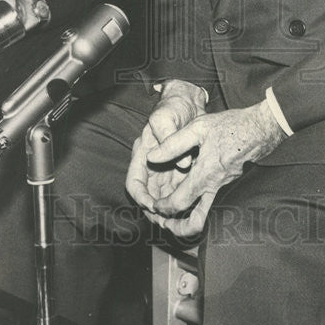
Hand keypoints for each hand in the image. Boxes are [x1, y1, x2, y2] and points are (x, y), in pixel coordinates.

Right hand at [125, 79, 207, 221]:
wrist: (190, 101)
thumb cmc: (174, 106)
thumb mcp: (167, 118)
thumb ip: (170, 140)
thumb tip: (181, 166)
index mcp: (143, 152)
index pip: (134, 182)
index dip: (140, 197)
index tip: (152, 207)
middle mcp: (151, 164)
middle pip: (147, 195)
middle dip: (154, 211)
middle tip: (167, 224)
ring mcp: (165, 168)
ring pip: (162, 196)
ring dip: (167, 211)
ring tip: (178, 224)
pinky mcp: (179, 170)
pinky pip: (177, 190)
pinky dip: (181, 201)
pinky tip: (190, 210)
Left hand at [142, 101, 285, 236]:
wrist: (263, 127)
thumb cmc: (232, 125)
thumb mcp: (198, 128)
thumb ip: (173, 144)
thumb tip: (152, 156)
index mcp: (205, 175)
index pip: (178, 202)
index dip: (162, 207)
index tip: (154, 204)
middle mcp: (216, 187)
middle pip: (195, 223)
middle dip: (177, 228)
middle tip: (164, 224)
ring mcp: (227, 189)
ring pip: (208, 218)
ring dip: (190, 223)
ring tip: (177, 220)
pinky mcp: (233, 186)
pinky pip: (215, 206)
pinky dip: (201, 211)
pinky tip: (194, 202)